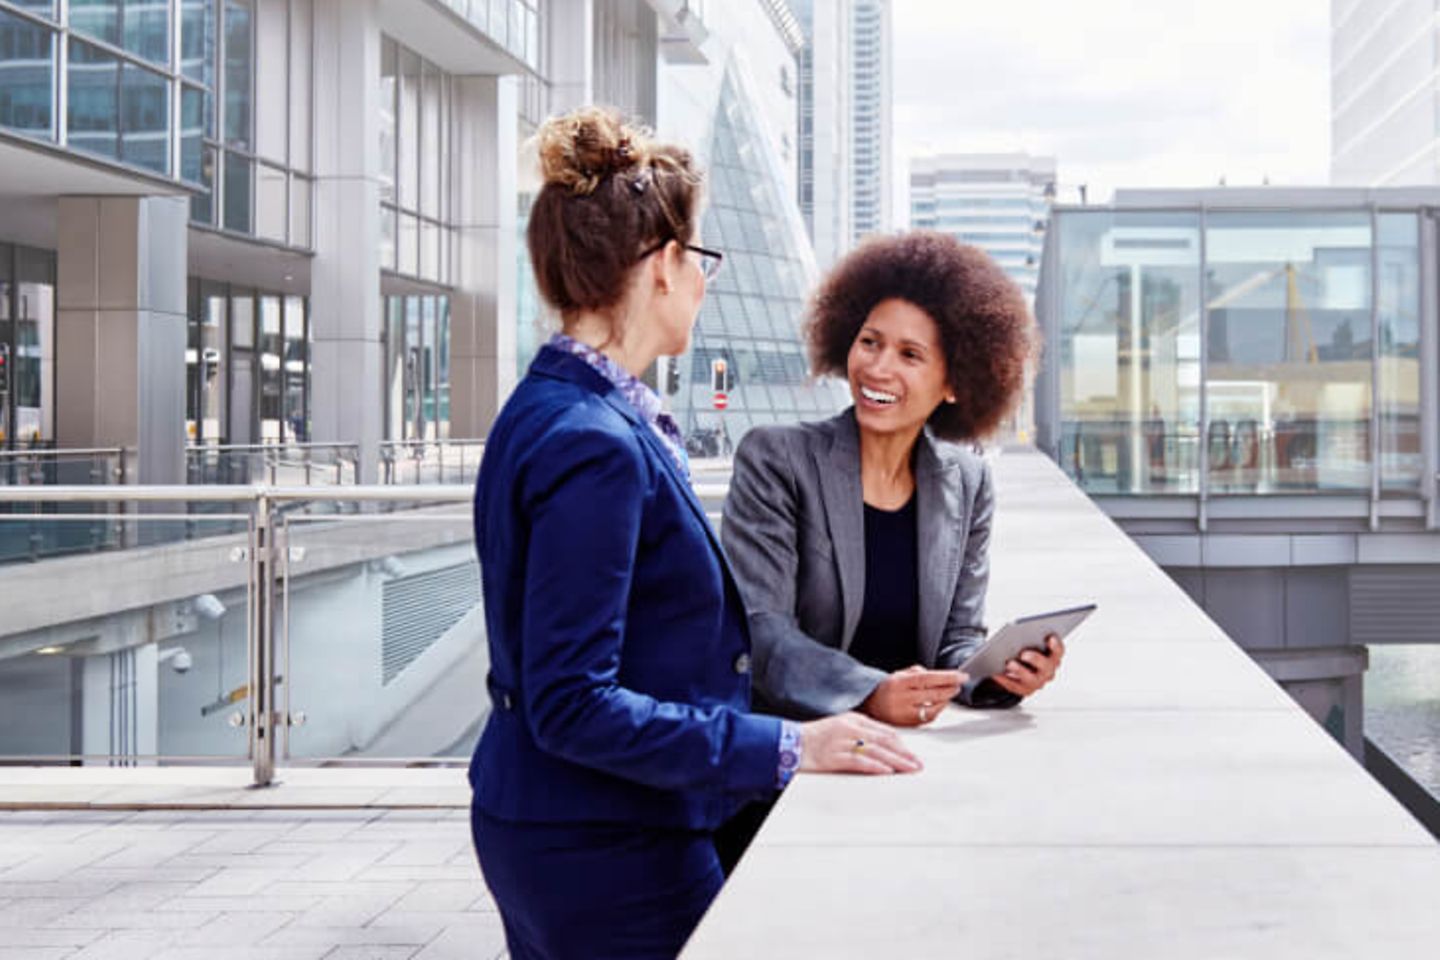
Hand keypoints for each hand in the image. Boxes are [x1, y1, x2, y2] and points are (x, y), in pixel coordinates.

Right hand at [799, 712, 921, 774]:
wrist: (786, 742)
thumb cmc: (812, 738)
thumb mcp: (838, 729)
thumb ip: (858, 735)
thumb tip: (880, 747)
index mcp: (853, 720)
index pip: (883, 730)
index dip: (901, 743)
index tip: (912, 753)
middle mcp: (849, 728)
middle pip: (884, 741)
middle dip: (904, 753)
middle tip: (918, 764)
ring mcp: (841, 742)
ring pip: (875, 751)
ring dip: (896, 761)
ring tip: (909, 769)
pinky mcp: (833, 756)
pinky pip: (858, 761)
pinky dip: (874, 766)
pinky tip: (886, 771)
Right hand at [859, 665, 965, 726]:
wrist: (868, 704)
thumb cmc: (887, 688)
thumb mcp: (899, 674)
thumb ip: (918, 672)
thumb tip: (940, 677)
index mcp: (899, 683)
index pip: (928, 678)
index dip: (947, 677)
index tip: (962, 676)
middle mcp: (901, 699)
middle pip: (933, 694)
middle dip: (950, 689)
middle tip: (959, 684)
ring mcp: (904, 714)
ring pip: (933, 709)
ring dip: (945, 701)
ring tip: (949, 693)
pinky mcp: (907, 725)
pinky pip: (928, 719)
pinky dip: (937, 711)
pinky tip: (939, 704)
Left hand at [991, 634, 1064, 697]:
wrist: (1019, 670)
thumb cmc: (1025, 650)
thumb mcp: (1028, 642)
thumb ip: (1027, 637)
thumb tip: (1016, 631)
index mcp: (1053, 656)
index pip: (1059, 651)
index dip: (1056, 645)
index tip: (1050, 637)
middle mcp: (1049, 671)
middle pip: (1046, 666)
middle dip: (1036, 659)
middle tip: (1024, 654)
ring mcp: (1038, 682)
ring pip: (1032, 679)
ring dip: (1020, 671)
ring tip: (1009, 664)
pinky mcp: (1025, 690)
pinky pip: (1015, 685)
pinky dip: (1005, 679)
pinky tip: (996, 672)